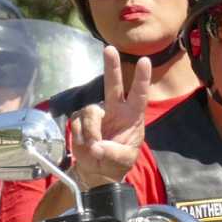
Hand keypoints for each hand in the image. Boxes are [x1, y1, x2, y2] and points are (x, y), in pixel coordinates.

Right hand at [69, 46, 151, 190]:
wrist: (98, 172)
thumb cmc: (117, 163)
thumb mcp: (123, 160)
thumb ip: (112, 153)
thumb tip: (96, 147)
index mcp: (132, 116)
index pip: (139, 95)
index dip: (141, 79)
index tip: (144, 61)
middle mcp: (115, 110)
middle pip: (113, 85)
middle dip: (111, 67)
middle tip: (109, 49)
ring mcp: (96, 114)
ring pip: (90, 111)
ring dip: (90, 131)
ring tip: (94, 147)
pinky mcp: (80, 120)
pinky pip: (76, 123)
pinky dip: (80, 137)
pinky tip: (85, 145)